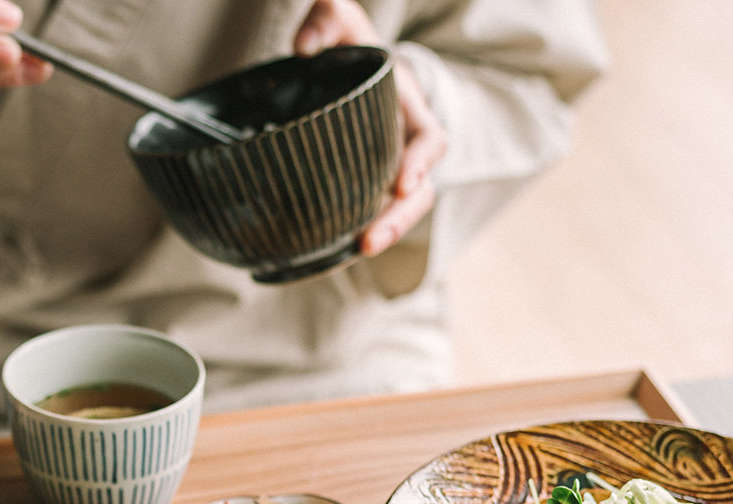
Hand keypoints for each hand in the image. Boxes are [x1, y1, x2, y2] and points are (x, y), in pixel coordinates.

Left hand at [293, 0, 447, 256]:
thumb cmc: (352, 45)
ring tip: (355, 251)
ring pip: (398, 209)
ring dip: (382, 232)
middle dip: (399, 219)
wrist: (352, 65)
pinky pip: (369, 212)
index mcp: (409, 107)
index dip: (420, 163)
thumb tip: (302, 48)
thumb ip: (325, 20)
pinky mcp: (366, 184)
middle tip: (368, 241)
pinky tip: (332, 250)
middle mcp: (405, 143)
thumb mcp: (343, 21)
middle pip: (418, 190)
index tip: (402, 185)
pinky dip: (355, 231)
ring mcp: (388, 168)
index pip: (430, 139)